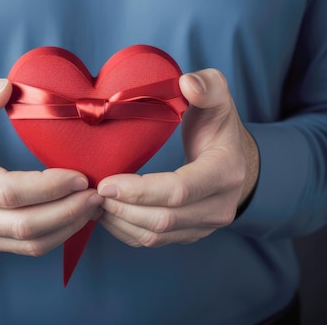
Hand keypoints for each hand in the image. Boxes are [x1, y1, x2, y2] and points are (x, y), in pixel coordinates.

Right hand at [0, 75, 103, 255]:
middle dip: (67, 211)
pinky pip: (27, 249)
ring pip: (28, 243)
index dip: (47, 187)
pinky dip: (58, 235)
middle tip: (97, 194)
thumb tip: (4, 88)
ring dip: (68, 226)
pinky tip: (77, 216)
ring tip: (94, 205)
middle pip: (22, 224)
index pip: (6, 191)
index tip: (80, 176)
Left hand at [97, 69, 257, 246]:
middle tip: (91, 192)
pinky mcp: (190, 234)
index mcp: (226, 171)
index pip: (180, 190)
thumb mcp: (217, 97)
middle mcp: (220, 206)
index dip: (140, 190)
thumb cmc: (218, 125)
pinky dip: (125, 231)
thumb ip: (207, 85)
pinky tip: (106, 213)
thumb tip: (187, 84)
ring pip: (156, 235)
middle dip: (122, 208)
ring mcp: (205, 225)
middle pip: (163, 219)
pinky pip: (154, 241)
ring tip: (92, 202)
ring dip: (120, 222)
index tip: (106, 182)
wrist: (234, 160)